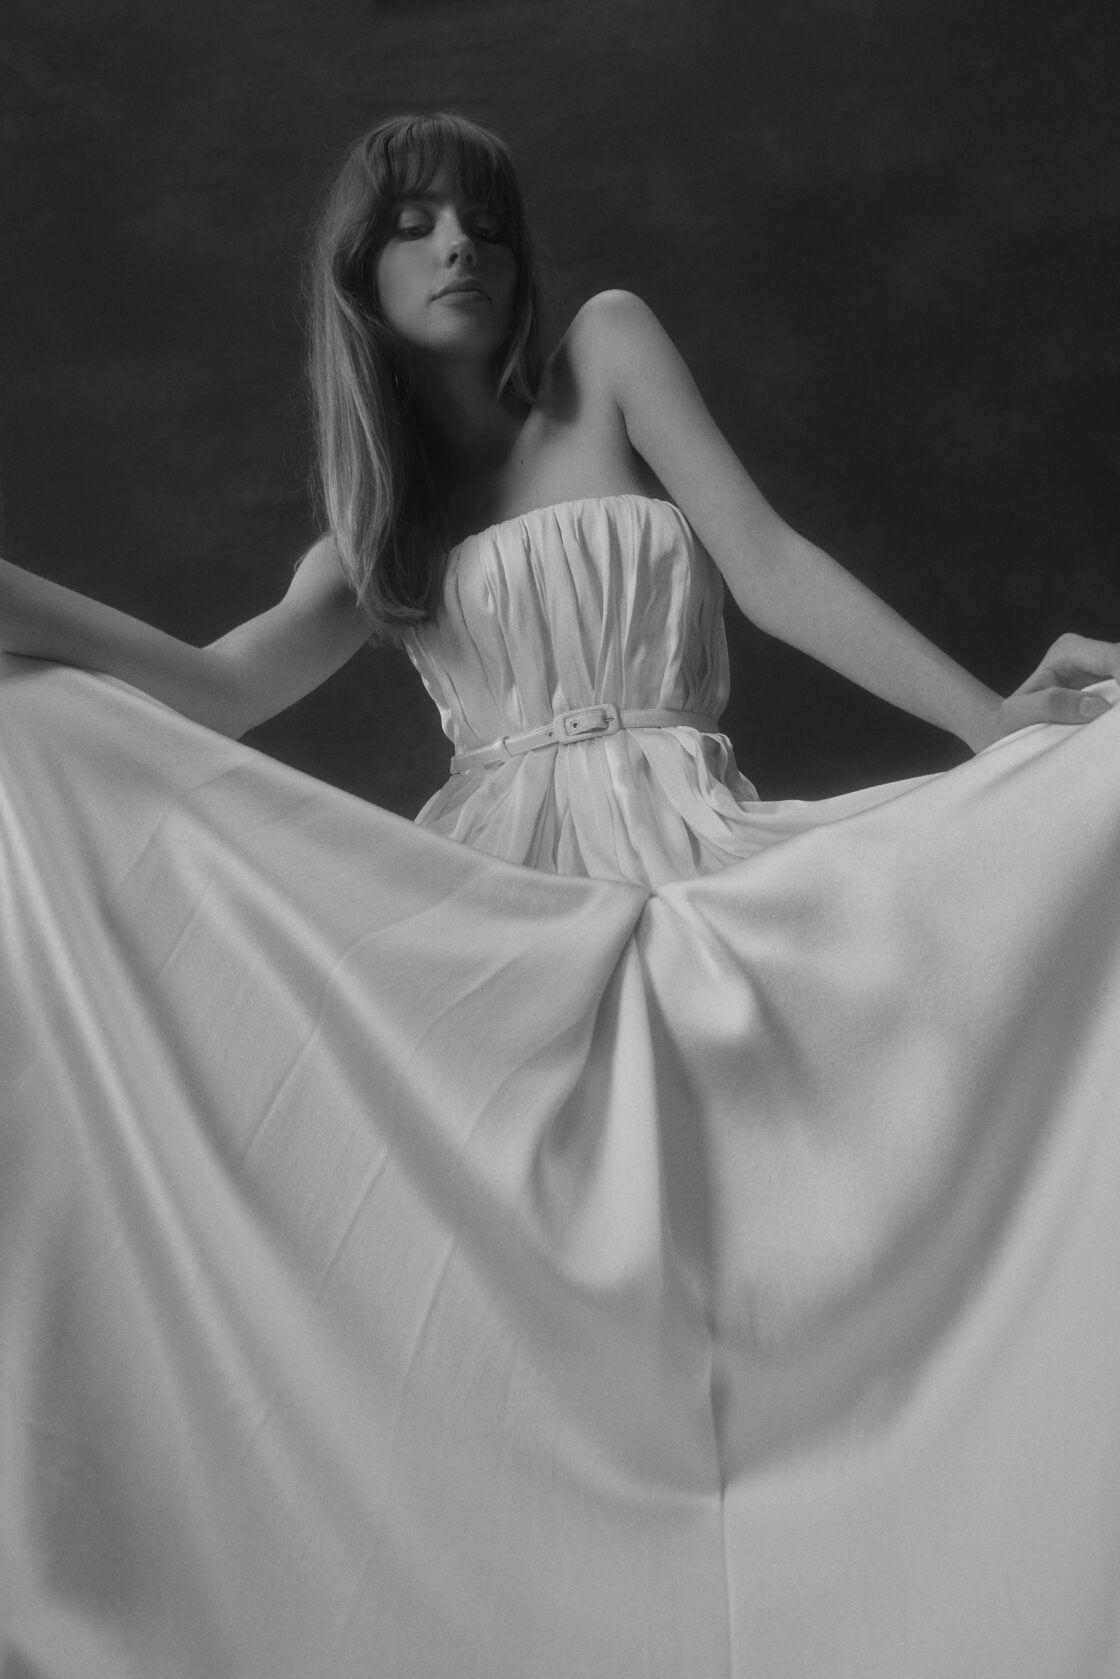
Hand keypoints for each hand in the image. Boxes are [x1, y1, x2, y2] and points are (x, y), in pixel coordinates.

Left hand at [984, 632, 1119, 744]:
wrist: (1006, 732)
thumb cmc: (1008, 721)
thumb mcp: (1018, 715)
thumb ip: (1051, 706)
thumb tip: (1097, 705)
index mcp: (1068, 650)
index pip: (1111, 656)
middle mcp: (1089, 654)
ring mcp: (1102, 671)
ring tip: (1117, 725)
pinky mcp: (1109, 689)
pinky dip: (1119, 711)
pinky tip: (1116, 725)